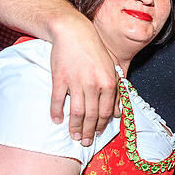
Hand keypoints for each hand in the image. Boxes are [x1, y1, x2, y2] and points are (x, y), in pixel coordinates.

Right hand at [49, 19, 119, 145]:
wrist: (74, 32)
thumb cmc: (94, 50)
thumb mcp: (111, 69)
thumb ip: (115, 91)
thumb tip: (117, 113)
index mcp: (108, 83)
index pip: (106, 112)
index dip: (102, 126)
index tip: (98, 134)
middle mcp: (94, 85)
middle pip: (92, 116)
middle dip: (89, 132)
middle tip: (85, 142)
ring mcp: (76, 82)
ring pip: (77, 112)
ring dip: (75, 127)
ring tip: (74, 136)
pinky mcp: (60, 78)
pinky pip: (58, 100)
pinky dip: (57, 112)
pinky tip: (57, 120)